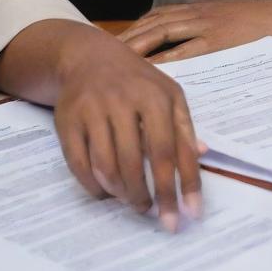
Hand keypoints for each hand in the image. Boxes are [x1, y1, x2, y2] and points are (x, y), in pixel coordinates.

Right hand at [52, 26, 206, 231]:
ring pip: (107, 167)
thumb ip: (183, 125)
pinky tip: (107, 191)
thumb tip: (203, 156)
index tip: (190, 214)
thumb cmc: (136, 80)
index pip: (171, 149)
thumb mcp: (167, 92)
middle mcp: (123, 100)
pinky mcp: (68, 120)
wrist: (89, 56)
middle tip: (154, 213)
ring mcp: (93, 110)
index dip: (182, 184)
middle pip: (136, 163)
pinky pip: (80, 166)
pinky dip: (95, 187)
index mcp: (155, 95)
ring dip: (122, 194)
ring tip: (133, 201)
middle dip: (148, 196)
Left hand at [118, 0, 271, 62]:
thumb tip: (188, 53)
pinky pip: (187, 50)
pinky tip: (149, 74)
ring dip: (137, 46)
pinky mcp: (221, 41)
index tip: (113, 43)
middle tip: (100, 54)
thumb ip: (210, 33)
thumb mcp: (234, 24)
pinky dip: (165, 60)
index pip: (158, 16)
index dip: (135, 29)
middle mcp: (200, 14)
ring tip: (114, 64)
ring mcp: (210, 26)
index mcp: (202, 10)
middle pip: (152, 23)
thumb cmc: (270, 26)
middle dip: (126, 38)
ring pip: (162, 32)